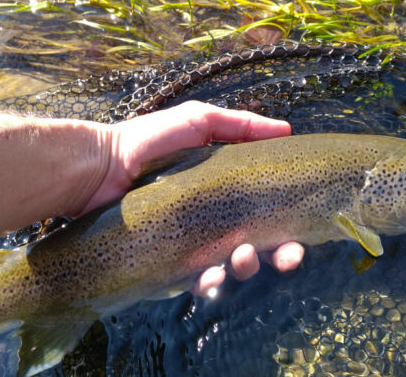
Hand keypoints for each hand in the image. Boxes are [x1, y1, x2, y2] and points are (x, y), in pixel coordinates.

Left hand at [82, 101, 305, 296]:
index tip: (303, 236)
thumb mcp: (198, 122)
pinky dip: (209, 282)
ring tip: (242, 257)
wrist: (101, 166)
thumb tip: (286, 129)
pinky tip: (212, 275)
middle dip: (279, 256)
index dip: (288, 229)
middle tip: (286, 257)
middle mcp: (214, 221)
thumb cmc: (148, 141)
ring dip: (246, 267)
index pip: (267, 215)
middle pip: (258, 247)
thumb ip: (241, 125)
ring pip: (230, 268)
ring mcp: (192, 245)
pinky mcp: (167, 264)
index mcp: (227, 193)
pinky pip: (194, 281)